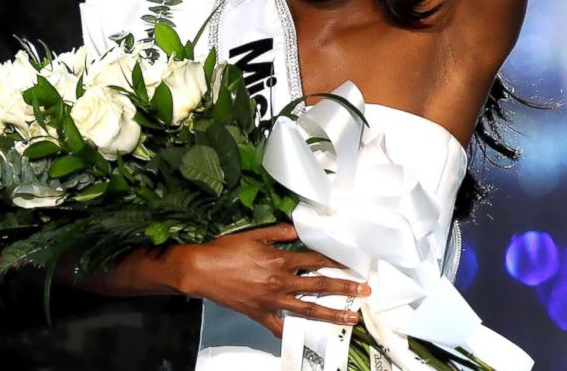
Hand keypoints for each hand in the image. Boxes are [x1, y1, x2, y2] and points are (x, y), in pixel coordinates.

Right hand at [175, 224, 367, 335]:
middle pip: (319, 286)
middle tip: (365, 292)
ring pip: (308, 309)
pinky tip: (302, 335)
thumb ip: (279, 232)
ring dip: (332, 314)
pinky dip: (290, 330)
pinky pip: (279, 326)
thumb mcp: (254, 235)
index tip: (354, 266)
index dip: (337, 263)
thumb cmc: (225, 251)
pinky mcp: (260, 314)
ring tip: (350, 319)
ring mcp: (272, 301)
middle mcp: (281, 281)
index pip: (316, 261)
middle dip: (345, 289)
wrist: (201, 270)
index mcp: (280, 260)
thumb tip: (297, 231)